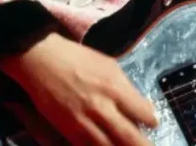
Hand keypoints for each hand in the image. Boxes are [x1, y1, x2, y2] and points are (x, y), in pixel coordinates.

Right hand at [0, 32, 157, 145]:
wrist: (42, 60)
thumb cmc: (77, 58)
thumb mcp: (109, 65)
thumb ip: (125, 87)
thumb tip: (139, 105)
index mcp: (115, 88)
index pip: (143, 113)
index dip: (151, 120)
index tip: (153, 123)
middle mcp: (102, 108)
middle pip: (130, 137)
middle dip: (142, 145)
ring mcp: (84, 122)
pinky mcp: (68, 130)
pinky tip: (105, 145)